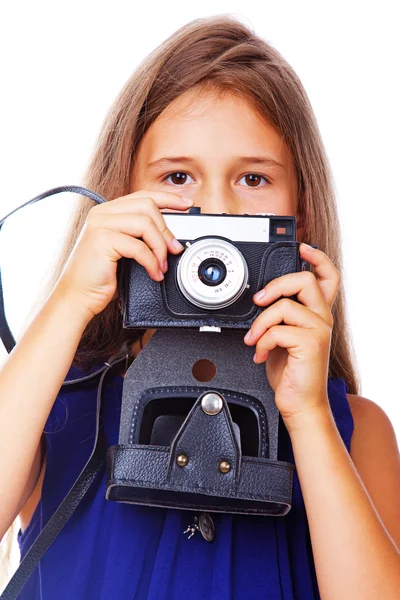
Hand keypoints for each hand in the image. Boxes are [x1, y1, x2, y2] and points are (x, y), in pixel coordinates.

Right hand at [54, 190, 192, 318]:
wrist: (78, 296)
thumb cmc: (100, 277)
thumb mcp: (124, 251)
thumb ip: (139, 237)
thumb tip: (171, 239)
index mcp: (107, 212)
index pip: (142, 196)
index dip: (168, 198)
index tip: (186, 204)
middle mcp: (102, 214)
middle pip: (148, 207)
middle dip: (166, 230)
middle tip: (173, 250)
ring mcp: (100, 225)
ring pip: (145, 224)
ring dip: (160, 248)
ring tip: (161, 265)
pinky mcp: (102, 241)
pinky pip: (139, 247)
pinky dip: (151, 262)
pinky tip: (154, 273)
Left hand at [243, 243, 340, 426]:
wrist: (299, 403)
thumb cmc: (291, 372)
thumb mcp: (283, 338)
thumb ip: (279, 316)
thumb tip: (261, 299)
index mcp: (316, 314)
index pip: (328, 277)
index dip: (317, 258)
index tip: (302, 247)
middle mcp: (322, 319)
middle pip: (305, 279)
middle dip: (275, 285)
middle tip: (259, 301)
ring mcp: (318, 330)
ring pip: (284, 305)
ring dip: (260, 322)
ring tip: (254, 339)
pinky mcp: (310, 344)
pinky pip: (277, 329)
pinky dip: (262, 341)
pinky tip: (260, 354)